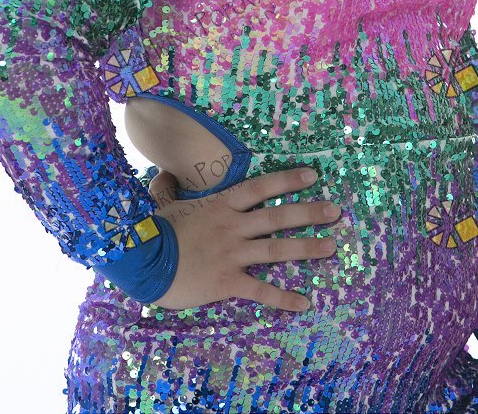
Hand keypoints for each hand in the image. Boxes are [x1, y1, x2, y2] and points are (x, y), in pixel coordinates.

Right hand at [145, 164, 339, 311]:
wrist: (141, 261)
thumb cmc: (153, 231)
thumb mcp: (163, 203)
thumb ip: (167, 188)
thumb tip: (162, 174)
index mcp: (221, 205)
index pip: (261, 187)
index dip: (287, 180)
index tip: (312, 175)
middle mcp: (232, 226)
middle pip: (277, 216)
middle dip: (309, 213)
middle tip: (336, 212)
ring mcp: (232, 254)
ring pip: (276, 249)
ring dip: (306, 247)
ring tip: (331, 247)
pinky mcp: (227, 282)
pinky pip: (260, 290)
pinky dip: (283, 298)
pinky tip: (303, 302)